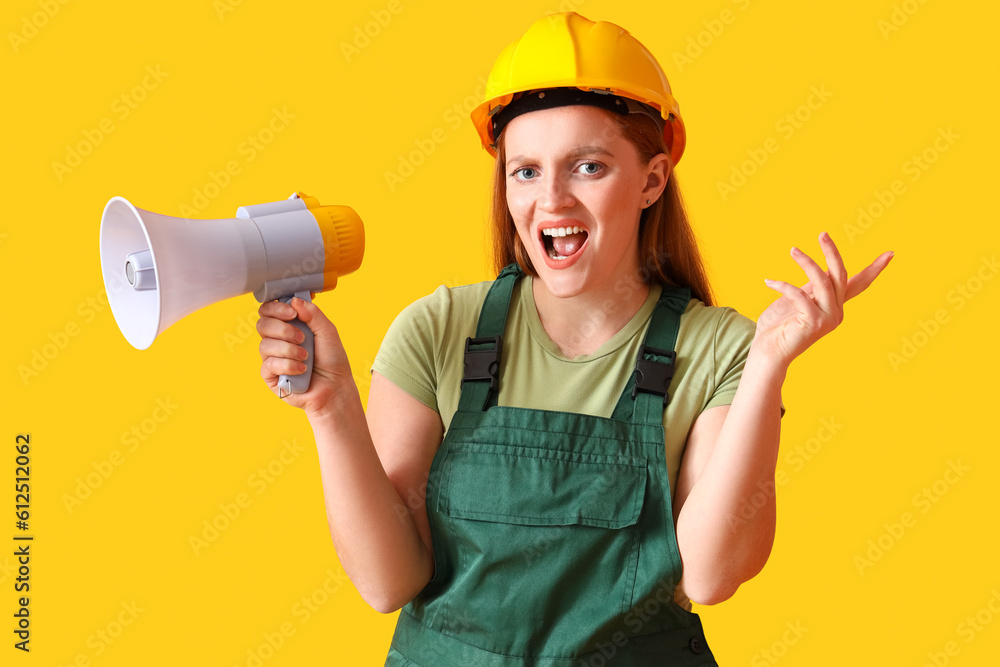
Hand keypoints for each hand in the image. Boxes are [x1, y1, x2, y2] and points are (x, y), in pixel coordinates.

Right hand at [257, 297, 356, 417]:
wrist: (335, 387)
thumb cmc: (332, 360)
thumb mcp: (327, 331)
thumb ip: (313, 314)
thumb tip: (294, 301)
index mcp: (289, 326)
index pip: (269, 311)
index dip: (275, 309)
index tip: (292, 313)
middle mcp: (278, 340)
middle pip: (262, 325)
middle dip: (283, 330)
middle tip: (302, 338)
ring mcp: (272, 358)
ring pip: (265, 345)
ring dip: (289, 350)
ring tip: (305, 356)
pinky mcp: (271, 376)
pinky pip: (269, 365)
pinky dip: (288, 365)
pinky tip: (301, 370)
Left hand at [753, 232, 892, 367]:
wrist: (767, 351)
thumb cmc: (779, 326)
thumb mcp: (797, 299)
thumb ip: (811, 287)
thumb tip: (820, 268)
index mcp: (836, 305)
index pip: (858, 284)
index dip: (874, 269)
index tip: (891, 253)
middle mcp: (836, 312)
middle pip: (841, 275)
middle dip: (832, 252)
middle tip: (823, 234)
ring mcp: (828, 319)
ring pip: (822, 280)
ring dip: (806, 262)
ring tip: (793, 250)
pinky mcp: (813, 323)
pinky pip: (799, 294)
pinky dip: (783, 285)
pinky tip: (769, 282)